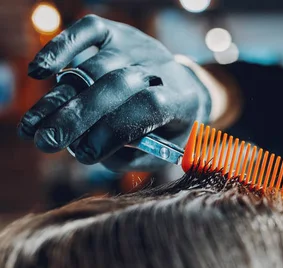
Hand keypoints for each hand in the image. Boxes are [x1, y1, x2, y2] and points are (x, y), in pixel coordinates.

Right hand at [18, 15, 210, 170]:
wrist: (182, 86)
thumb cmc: (167, 127)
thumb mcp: (160, 149)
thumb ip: (128, 155)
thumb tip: (84, 149)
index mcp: (181, 99)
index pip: (150, 107)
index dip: (115, 130)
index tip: (85, 155)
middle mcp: (161, 68)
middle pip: (117, 85)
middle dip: (79, 116)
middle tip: (47, 143)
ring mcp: (138, 47)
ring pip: (96, 67)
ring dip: (60, 97)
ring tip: (33, 125)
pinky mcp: (118, 32)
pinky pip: (88, 31)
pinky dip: (61, 47)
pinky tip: (40, 71)